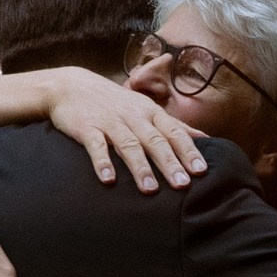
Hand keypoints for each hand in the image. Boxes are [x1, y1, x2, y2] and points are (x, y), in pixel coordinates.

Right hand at [42, 68, 205, 193]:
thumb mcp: (147, 108)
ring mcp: (110, 122)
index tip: (201, 171)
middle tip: (182, 185)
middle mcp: (133, 117)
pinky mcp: (87, 128)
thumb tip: (205, 137)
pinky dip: (102, 162)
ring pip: (129, 145)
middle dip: (169, 163)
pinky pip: (96, 146)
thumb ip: (174, 125)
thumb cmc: (116, 103)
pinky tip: (108, 180)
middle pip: (155, 141)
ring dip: (140, 167)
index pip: (174, 133)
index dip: (188, 151)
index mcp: (150, 113)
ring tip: (150, 190)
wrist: (71, 87)